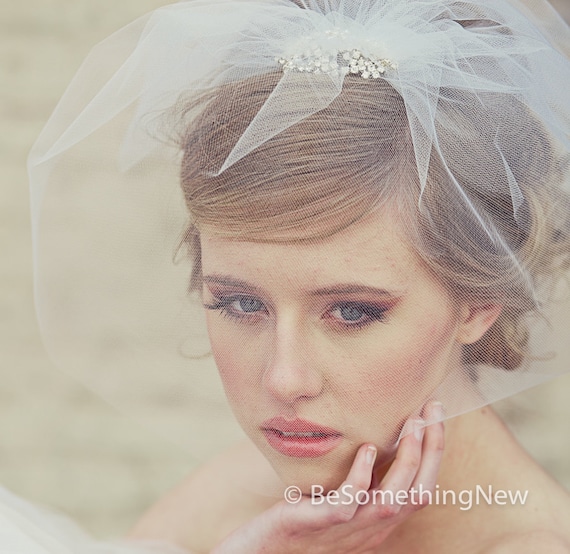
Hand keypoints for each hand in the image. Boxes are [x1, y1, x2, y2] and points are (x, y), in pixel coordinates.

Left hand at [211, 401, 444, 553]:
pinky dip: (362, 474)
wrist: (264, 553)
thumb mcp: (341, 500)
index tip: (435, 416)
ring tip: (411, 424)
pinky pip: (349, 502)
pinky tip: (366, 448)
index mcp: (378, 521)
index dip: (433, 454)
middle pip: (417, 493)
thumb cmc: (302, 522)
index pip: (420, 490)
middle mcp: (372, 528)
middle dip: (431, 449)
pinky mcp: (321, 522)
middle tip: (433, 409)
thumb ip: (363, 482)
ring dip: (408, 460)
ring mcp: (348, 528)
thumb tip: (378, 447)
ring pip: (393, 499)